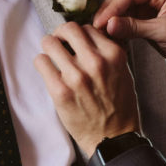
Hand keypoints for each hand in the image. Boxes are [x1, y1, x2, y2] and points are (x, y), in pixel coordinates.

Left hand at [35, 22, 139, 157]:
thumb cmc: (119, 106)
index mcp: (114, 55)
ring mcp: (76, 76)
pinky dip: (42, 64)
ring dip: (48, 48)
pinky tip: (48, 71)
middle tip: (59, 43)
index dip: (79, 35)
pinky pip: (41, 62)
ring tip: (51, 57)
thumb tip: (87, 37)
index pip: (88, 28)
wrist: (113, 138)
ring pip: (49, 42)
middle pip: (68, 29)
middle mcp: (96, 62)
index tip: (75, 42)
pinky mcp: (60, 90)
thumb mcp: (123, 73)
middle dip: (60, 34)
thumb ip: (107, 53)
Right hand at [94, 0, 165, 84]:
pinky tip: (111, 37)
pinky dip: (120, 28)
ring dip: (112, 21)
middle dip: (109, 13)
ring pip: (124, 9)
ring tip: (100, 34)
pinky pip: (129, 20)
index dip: (111, 8)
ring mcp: (153, 5)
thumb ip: (137, 27)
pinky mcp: (150, 18)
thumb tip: (109, 25)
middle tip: (95, 29)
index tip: (98, 23)